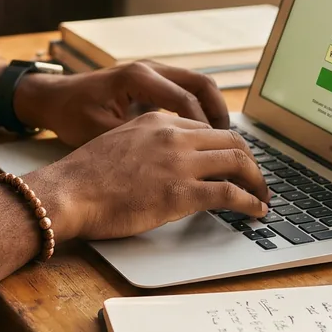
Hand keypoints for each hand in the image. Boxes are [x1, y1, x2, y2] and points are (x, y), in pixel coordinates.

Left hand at [14, 61, 229, 146]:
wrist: (50, 99)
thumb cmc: (71, 116)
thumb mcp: (101, 132)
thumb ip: (138, 144)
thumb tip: (174, 166)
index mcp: (138, 78)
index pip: (187, 100)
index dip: (208, 130)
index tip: (219, 155)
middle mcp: (149, 69)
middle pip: (202, 85)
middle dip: (221, 117)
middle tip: (234, 148)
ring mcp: (151, 72)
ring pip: (197, 86)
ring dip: (213, 112)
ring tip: (223, 144)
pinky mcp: (149, 82)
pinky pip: (184, 92)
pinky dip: (198, 112)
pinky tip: (201, 138)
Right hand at [26, 111, 268, 241]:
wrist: (68, 192)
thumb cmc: (84, 176)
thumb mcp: (118, 142)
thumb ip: (146, 145)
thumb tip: (163, 162)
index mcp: (158, 120)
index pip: (206, 128)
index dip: (226, 147)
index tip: (233, 162)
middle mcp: (173, 135)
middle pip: (230, 140)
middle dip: (249, 161)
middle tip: (256, 179)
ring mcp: (179, 162)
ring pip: (237, 162)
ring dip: (257, 181)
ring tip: (263, 197)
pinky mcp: (182, 192)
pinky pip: (230, 194)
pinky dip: (250, 202)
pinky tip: (256, 211)